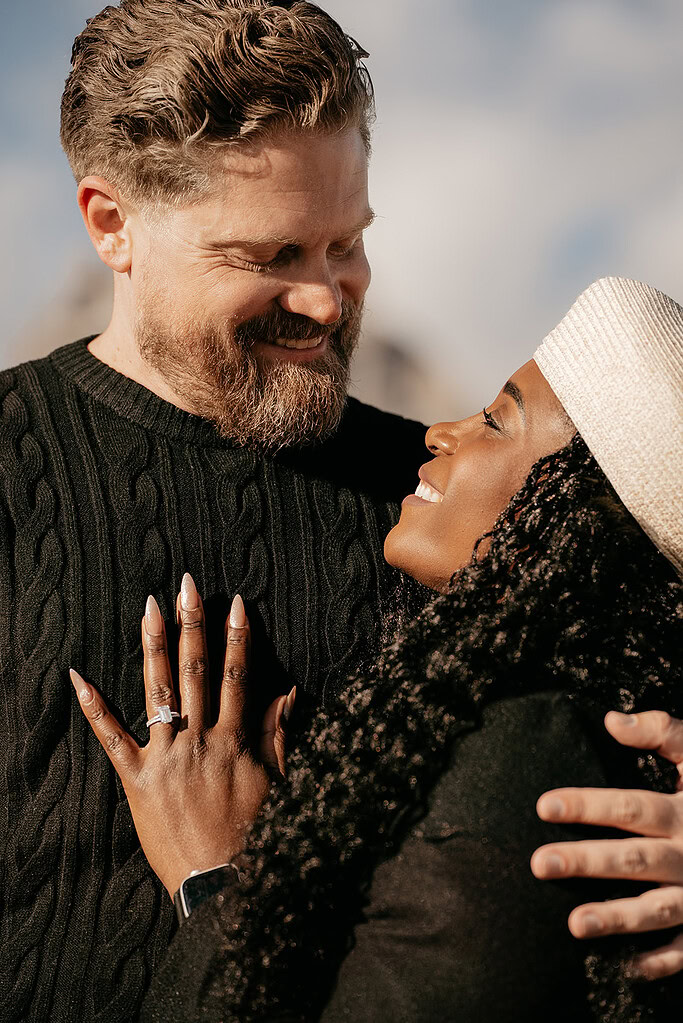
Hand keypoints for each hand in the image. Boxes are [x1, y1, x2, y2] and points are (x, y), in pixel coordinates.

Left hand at [71, 574, 293, 897]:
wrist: (222, 883)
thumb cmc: (254, 834)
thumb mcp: (277, 781)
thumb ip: (279, 733)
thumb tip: (290, 691)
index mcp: (234, 740)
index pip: (236, 676)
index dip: (237, 637)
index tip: (235, 602)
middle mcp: (198, 740)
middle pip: (196, 671)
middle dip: (193, 624)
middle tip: (187, 585)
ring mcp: (165, 758)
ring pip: (159, 691)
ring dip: (154, 645)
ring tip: (149, 607)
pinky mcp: (137, 779)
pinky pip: (111, 738)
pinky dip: (94, 707)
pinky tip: (78, 676)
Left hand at [530, 710, 682, 978]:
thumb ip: (663, 732)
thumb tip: (610, 720)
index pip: (630, 807)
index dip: (587, 805)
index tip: (543, 806)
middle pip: (634, 860)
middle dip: (586, 862)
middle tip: (540, 863)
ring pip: (658, 909)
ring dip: (617, 918)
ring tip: (573, 924)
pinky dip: (666, 960)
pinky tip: (631, 966)